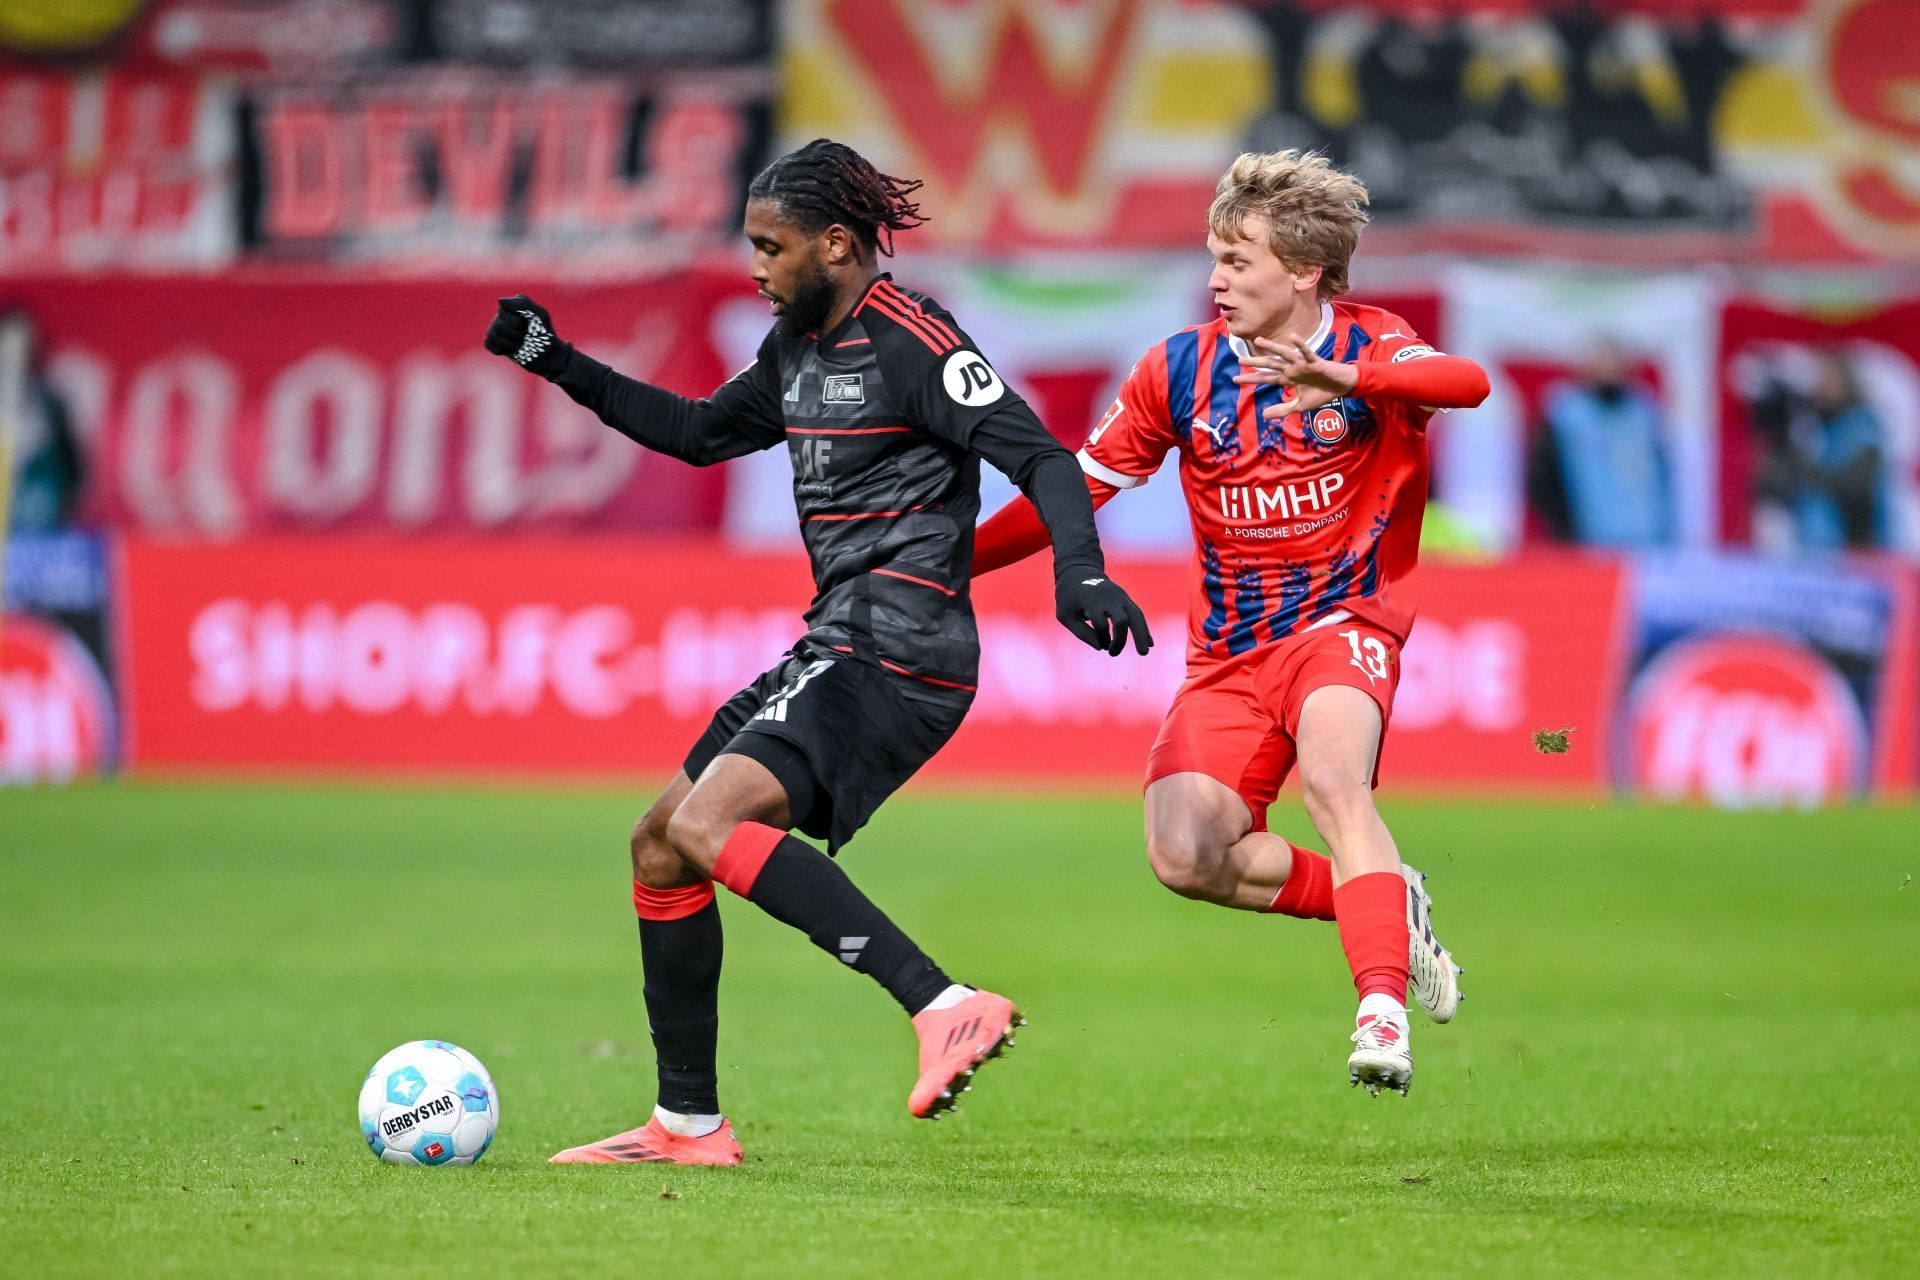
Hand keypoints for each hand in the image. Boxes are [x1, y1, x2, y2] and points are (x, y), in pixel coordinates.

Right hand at [484, 294, 571, 378]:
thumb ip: (523, 304)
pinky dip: (503, 350)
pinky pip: (489, 344)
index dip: (519, 322)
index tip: (529, 324)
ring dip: (511, 344)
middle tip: (525, 336)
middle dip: (516, 334)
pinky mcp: (492, 341)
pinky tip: (512, 349)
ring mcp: (494, 328)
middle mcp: (501, 315)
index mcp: (512, 305)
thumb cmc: (544, 334)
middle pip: (499, 325)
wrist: (546, 355)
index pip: (504, 311)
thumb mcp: (540, 315)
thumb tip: (500, 301)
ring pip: (493, 335)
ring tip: (520, 343)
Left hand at [1054, 568, 1153, 656]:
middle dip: (1121, 639)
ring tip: (1145, 651)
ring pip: (1136, 615)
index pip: (1100, 624)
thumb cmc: (1069, 598)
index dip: (1100, 638)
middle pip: (1122, 619)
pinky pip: (1138, 614)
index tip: (1100, 646)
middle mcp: (1109, 598)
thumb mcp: (1065, 615)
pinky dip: (1143, 628)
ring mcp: (1120, 596)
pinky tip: (1149, 642)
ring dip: (1141, 634)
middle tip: (1114, 654)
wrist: (1078, 574)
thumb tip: (1101, 647)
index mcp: (1092, 601)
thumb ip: (1081, 632)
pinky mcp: (1126, 599)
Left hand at [1231, 335, 1356, 421]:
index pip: (1265, 378)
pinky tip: (1292, 337)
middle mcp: (1291, 369)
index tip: (1235, 379)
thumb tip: (1264, 415)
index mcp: (1287, 378)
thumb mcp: (1299, 406)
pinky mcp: (1315, 361)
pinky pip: (1307, 352)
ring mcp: (1302, 364)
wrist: (1340, 387)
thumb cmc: (1320, 394)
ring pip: (1284, 354)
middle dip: (1255, 362)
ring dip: (1272, 347)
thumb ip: (1283, 410)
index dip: (1251, 379)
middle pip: (1270, 364)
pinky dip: (1300, 345)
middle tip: (1239, 360)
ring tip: (1258, 341)